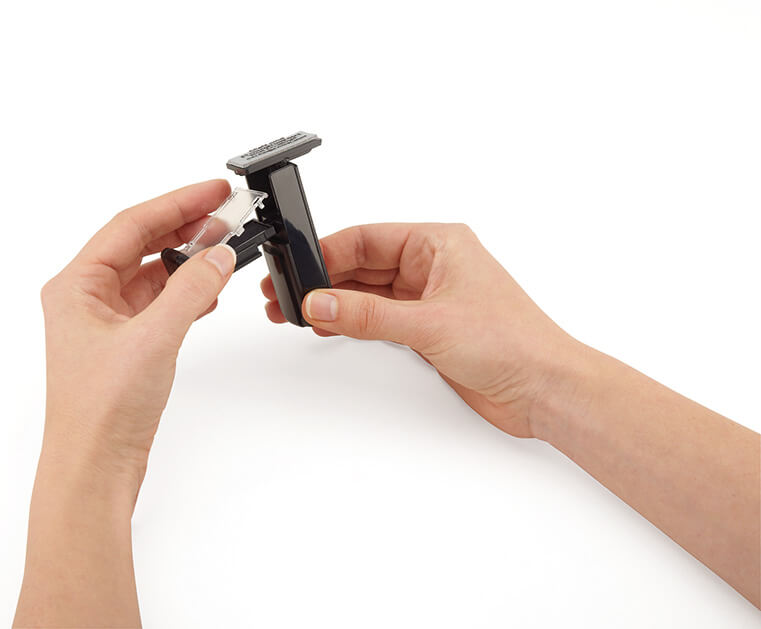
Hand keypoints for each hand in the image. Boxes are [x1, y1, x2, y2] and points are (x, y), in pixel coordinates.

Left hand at [40, 179, 236, 482]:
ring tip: (224, 245)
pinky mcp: (125, 347)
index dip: (177, 202)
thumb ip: (190, 290)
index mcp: (75, 286)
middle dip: (185, 226)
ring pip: (150, 273)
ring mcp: (105, 324)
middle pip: (140, 243)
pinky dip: (185, 291)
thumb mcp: (153, 339)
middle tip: (227, 212)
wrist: (93, 469)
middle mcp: (86, 299)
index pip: (131, 225)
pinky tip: (209, 290)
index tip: (215, 191)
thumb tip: (218, 255)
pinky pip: (158, 303)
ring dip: (187, 258)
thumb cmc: (100, 412)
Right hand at [261, 223, 582, 438]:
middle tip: (287, 294)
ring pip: (368, 293)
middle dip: (325, 280)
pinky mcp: (428, 330)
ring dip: (336, 303)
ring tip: (297, 312)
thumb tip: (322, 304)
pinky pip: (379, 319)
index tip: (297, 271)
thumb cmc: (514, 342)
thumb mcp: (428, 324)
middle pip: (363, 265)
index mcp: (439, 244)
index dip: (327, 253)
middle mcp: (433, 266)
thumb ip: (367, 315)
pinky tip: (330, 326)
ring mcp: (429, 299)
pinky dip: (354, 323)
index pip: (368, 238)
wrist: (545, 389)